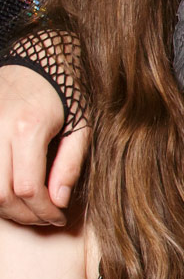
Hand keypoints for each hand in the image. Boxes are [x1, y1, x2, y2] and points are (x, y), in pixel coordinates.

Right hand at [0, 65, 79, 227]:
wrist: (39, 59)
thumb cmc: (66, 93)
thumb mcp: (81, 128)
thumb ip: (69, 165)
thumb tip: (59, 201)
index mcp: (28, 128)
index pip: (27, 188)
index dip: (43, 211)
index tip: (59, 217)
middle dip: (24, 214)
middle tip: (44, 218)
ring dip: (5, 207)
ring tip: (30, 209)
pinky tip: (13, 194)